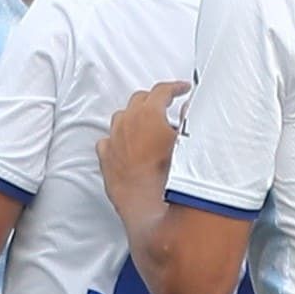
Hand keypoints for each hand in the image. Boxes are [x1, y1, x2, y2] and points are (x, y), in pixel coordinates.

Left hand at [100, 81, 187, 200]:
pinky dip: (119, 139)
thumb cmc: (170, 176)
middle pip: (138, 100)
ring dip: (134, 117)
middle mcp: (126, 123)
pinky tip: (127, 146)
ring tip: (147, 126)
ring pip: (121, 118)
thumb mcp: (188, 142)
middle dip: (153, 100)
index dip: (174, 87)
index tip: (182, 89)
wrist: (151, 206)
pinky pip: (109, 141)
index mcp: (148, 114)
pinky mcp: (106, 159)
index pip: (161, 91)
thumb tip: (187, 108)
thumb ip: (188, 119)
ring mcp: (113, 141)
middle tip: (166, 105)